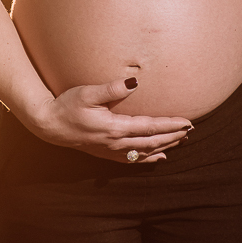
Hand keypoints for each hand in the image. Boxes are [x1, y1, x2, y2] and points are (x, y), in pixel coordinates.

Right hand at [32, 77, 193, 162]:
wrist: (50, 125)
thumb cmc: (67, 105)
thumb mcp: (88, 92)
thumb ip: (111, 89)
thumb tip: (134, 83)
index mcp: (115, 128)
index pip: (150, 127)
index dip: (171, 125)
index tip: (188, 122)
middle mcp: (116, 143)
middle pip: (152, 142)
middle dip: (173, 136)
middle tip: (191, 130)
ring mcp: (112, 151)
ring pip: (145, 152)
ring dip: (165, 146)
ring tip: (182, 140)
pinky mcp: (107, 153)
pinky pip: (133, 159)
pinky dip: (150, 158)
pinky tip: (160, 157)